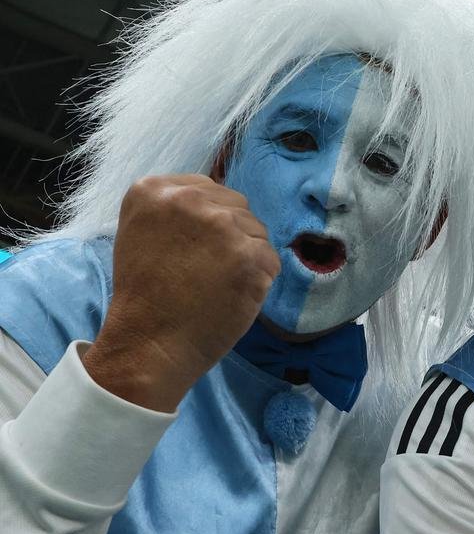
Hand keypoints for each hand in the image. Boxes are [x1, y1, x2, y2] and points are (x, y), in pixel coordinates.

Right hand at [84, 175, 279, 411]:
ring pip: (256, 232)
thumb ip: (176, 211)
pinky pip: (270, 259)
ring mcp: (222, 226)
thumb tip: (218, 202)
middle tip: (205, 271)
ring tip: (215, 285)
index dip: (209, 223)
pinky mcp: (250, 255)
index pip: (209, 190)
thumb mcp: (143, 233)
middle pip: (237, 206)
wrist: (148, 343)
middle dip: (230, 236)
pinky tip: (232, 295)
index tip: (194, 249)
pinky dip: (258, 280)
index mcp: (155, 190)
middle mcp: (189, 199)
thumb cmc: (145, 296)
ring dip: (246, 258)